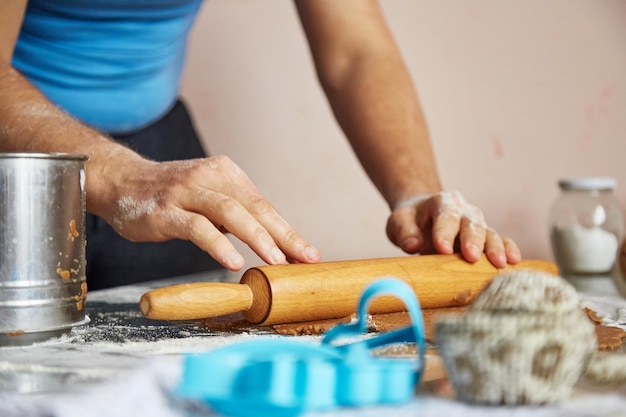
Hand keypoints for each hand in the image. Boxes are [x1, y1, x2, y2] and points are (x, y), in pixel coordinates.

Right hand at [95, 155, 320, 270]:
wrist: (122, 181)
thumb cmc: (173, 196)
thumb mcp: (210, 198)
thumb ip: (238, 216)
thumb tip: (277, 246)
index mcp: (227, 174)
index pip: (264, 205)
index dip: (288, 231)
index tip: (309, 254)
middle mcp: (210, 178)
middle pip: (255, 208)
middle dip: (284, 236)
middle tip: (304, 259)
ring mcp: (187, 192)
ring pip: (230, 213)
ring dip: (257, 238)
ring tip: (276, 261)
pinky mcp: (166, 211)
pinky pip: (197, 228)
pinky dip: (218, 245)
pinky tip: (233, 262)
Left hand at [385, 191, 520, 267]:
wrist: (423, 216)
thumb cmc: (411, 220)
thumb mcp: (399, 221)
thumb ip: (403, 231)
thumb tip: (412, 245)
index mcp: (442, 202)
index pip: (445, 215)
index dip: (444, 232)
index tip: (442, 249)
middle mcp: (464, 211)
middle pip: (471, 224)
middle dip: (472, 241)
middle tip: (471, 257)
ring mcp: (477, 224)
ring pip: (489, 233)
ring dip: (494, 248)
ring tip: (499, 263)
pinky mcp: (485, 238)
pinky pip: (500, 240)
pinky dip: (508, 249)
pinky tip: (513, 260)